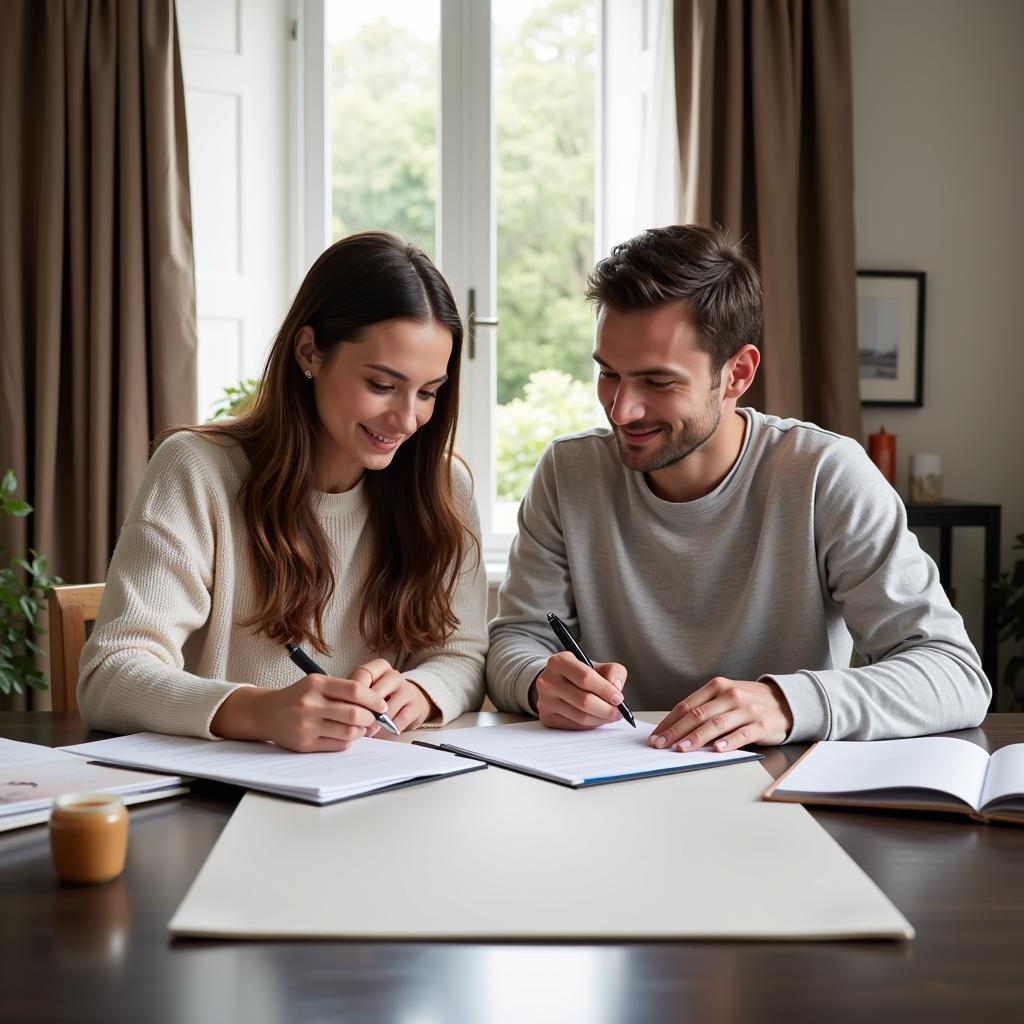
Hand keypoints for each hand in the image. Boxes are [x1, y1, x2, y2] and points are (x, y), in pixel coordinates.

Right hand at [211, 672, 388, 752]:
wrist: (266, 713)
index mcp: (316, 684)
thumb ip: (343, 690)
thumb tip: (375, 704)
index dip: (374, 699)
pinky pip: (338, 745)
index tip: (382, 704)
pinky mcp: (305, 744)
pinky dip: (348, 741)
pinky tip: (346, 735)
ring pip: (349, 732)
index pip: (355, 690)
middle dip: (370, 718)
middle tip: (374, 718)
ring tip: (360, 727)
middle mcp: (310, 704)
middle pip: (355, 714)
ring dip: (361, 731)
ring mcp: (307, 726)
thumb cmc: (298, 697)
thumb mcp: (317, 683)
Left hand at [352, 658, 435, 732]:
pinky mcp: (415, 707)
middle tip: (353, 723)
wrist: (409, 700)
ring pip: (388, 708)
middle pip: (376, 692)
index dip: (353, 692)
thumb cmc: (380, 694)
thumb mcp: (367, 687)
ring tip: (366, 731)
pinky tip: (380, 734)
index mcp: (380, 667)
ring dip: (375, 723)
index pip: (363, 674)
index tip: (344, 706)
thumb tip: (338, 707)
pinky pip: (400, 720)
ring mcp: (407, 690)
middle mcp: (395, 675)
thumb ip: (354, 692)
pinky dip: (388, 729)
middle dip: (364, 710)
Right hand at [529, 651, 627, 729]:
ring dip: (601, 719)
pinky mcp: (546, 717)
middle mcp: (548, 680)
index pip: (585, 678)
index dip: (605, 690)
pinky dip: (591, 725)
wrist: (557, 683)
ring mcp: (545, 700)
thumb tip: (616, 687)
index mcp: (560, 662)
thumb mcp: (597, 665)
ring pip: (581, 717)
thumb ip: (613, 671)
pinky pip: (575, 726)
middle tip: (618, 712)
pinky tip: (596, 718)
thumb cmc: (580, 675)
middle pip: (584, 701)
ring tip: (610, 715)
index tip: (619, 698)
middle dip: (606, 709)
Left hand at [648, 678, 792, 752]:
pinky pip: (742, 734)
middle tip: (661, 745)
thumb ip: (704, 708)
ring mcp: (746, 709)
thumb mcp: (725, 696)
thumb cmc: (748, 701)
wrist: (785, 700)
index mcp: (716, 687)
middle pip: (697, 715)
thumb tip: (674, 728)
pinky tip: (717, 750)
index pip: (686, 706)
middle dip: (676, 732)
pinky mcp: (761, 724)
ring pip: (716, 724)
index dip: (669, 722)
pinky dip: (728, 742)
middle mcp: (730, 695)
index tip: (656, 736)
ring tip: (682, 749)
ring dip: (697, 738)